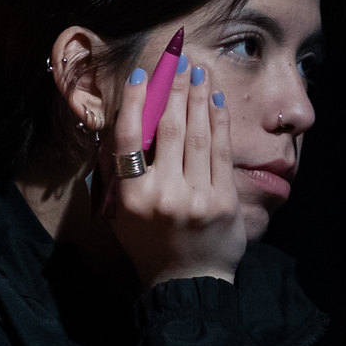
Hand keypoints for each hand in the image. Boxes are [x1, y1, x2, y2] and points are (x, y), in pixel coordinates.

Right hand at [102, 49, 246, 286]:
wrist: (187, 284)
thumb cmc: (150, 246)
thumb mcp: (123, 215)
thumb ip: (121, 176)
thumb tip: (125, 127)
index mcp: (132, 197)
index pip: (129, 139)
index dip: (137, 102)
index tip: (144, 75)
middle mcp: (163, 195)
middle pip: (169, 129)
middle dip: (176, 89)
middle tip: (180, 61)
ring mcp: (197, 198)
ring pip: (198, 135)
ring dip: (199, 98)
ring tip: (200, 72)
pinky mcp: (224, 201)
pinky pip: (221, 152)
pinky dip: (219, 122)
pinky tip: (216, 101)